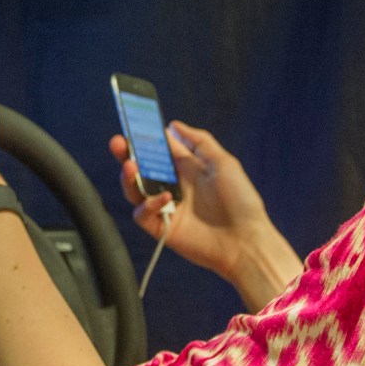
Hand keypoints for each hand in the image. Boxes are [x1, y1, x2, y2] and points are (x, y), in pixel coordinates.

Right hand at [111, 121, 300, 306]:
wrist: (246, 240)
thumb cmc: (241, 200)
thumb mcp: (223, 163)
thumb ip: (199, 141)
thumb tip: (173, 125)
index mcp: (186, 169)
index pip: (158, 149)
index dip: (144, 138)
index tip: (133, 125)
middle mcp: (173, 186)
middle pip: (140, 168)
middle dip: (126, 154)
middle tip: (118, 143)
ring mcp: (166, 207)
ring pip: (134, 189)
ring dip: (128, 176)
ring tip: (130, 166)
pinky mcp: (161, 227)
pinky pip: (142, 213)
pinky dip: (147, 204)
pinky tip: (164, 198)